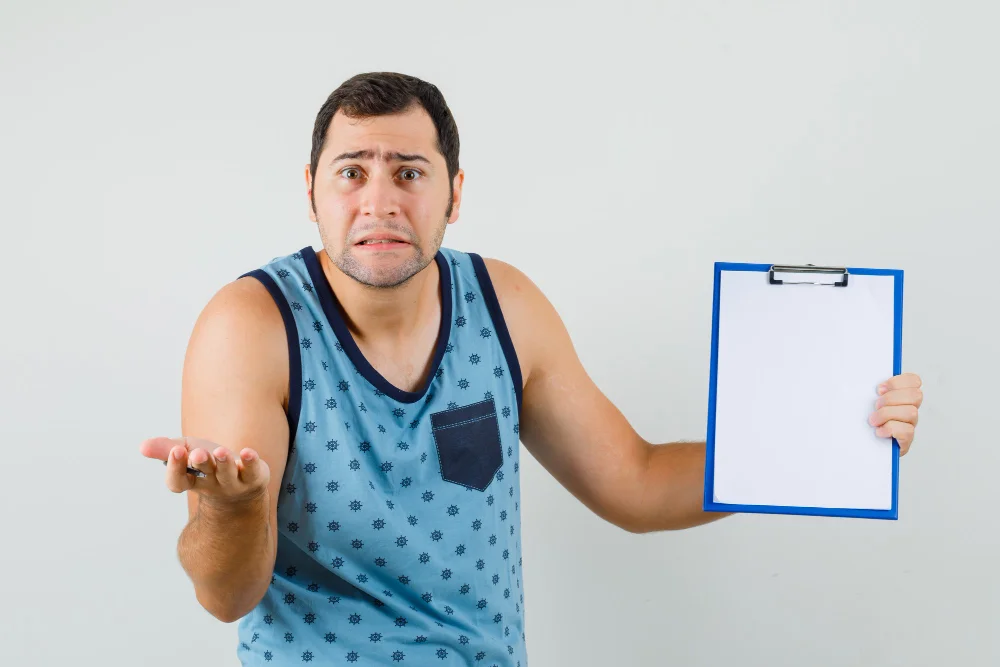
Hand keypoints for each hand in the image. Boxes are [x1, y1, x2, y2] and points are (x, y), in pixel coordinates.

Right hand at [139, 436, 269, 504]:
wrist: (243, 487)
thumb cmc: (209, 466)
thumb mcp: (187, 453)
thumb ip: (166, 449)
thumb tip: (142, 447)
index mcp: (193, 480)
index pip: (178, 481)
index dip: (176, 468)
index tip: (176, 451)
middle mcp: (213, 484)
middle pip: (205, 475)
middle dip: (200, 463)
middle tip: (197, 453)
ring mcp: (234, 483)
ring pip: (228, 474)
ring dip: (224, 462)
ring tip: (220, 452)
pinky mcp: (255, 477)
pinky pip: (253, 471)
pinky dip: (250, 461)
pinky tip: (247, 452)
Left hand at [869, 372, 922, 455]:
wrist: (861, 447)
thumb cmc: (862, 422)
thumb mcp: (863, 403)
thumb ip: (867, 391)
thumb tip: (856, 380)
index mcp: (901, 396)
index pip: (913, 381)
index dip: (898, 382)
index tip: (879, 389)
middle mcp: (908, 409)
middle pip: (916, 395)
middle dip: (892, 398)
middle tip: (876, 405)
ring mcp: (909, 425)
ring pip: (911, 412)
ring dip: (887, 414)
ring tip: (873, 420)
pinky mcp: (906, 440)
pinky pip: (907, 431)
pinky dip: (890, 429)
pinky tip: (879, 431)